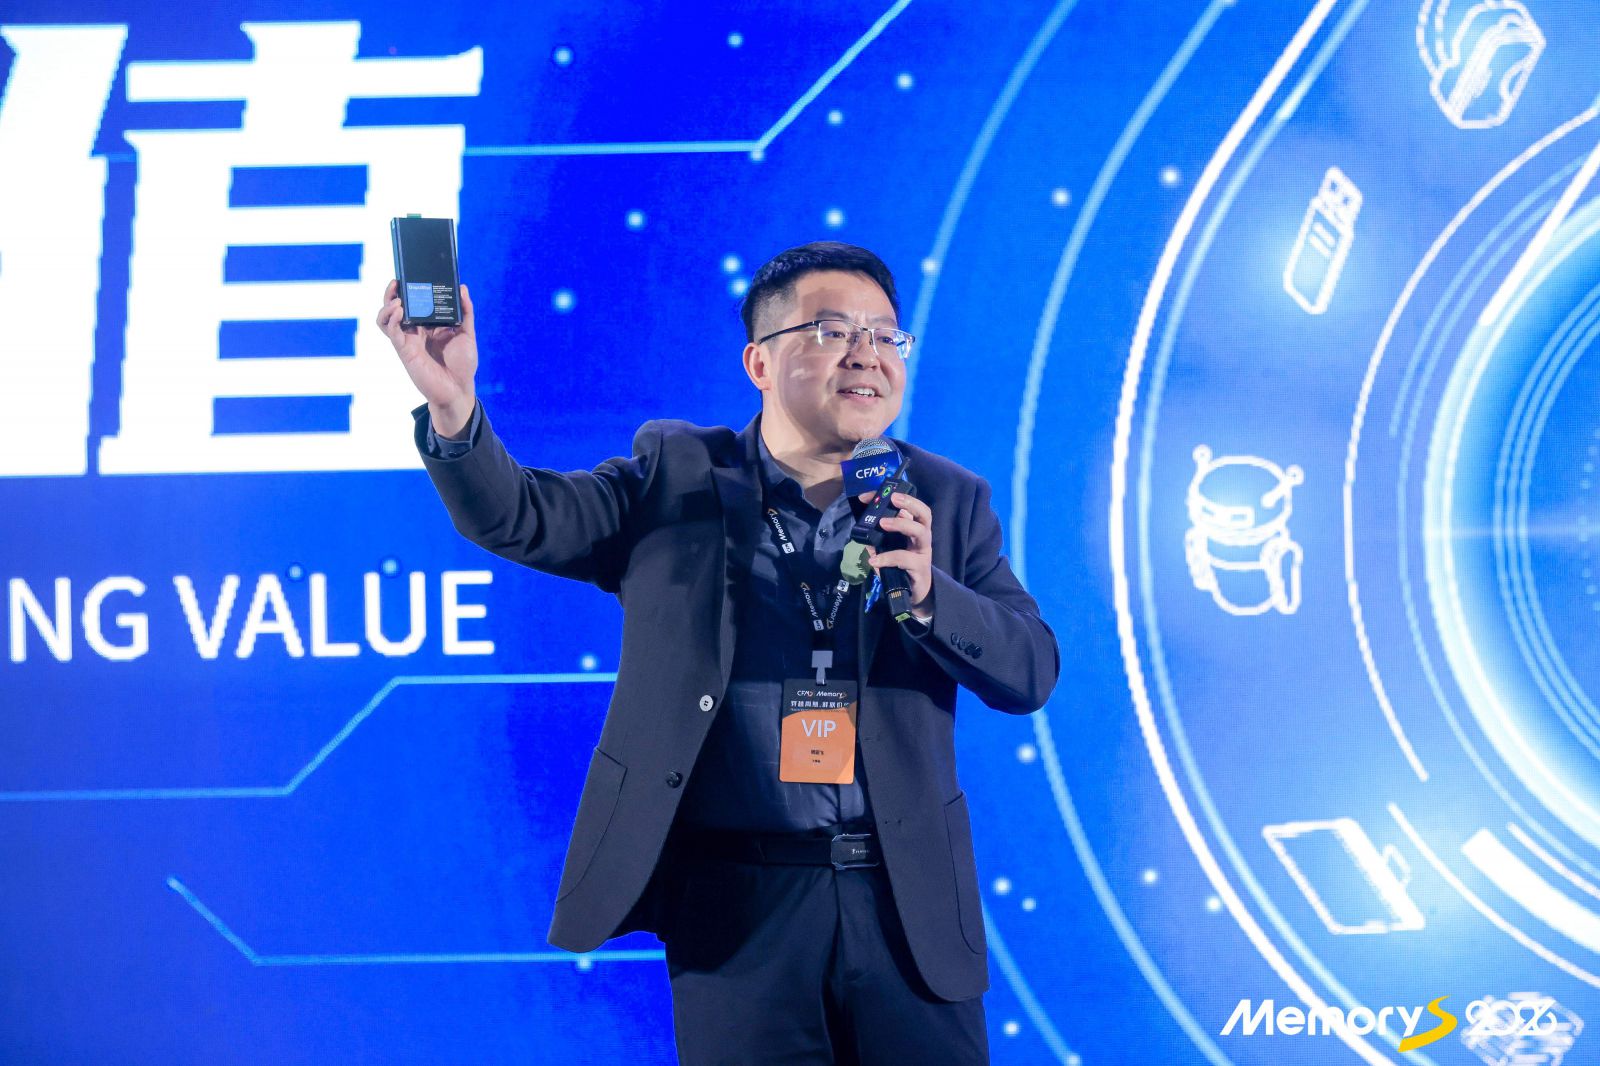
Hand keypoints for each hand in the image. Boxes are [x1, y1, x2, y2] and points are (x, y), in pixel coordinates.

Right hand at [375, 280, 477, 437]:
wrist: (458, 390)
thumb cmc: (463, 364)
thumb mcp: (467, 334)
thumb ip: (466, 311)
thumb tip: (462, 287)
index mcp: (429, 324)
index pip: (415, 302)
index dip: (410, 288)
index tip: (411, 274)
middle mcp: (416, 330)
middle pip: (396, 306)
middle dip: (393, 292)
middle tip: (397, 280)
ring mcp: (408, 339)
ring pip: (386, 318)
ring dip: (387, 305)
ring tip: (397, 298)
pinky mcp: (404, 350)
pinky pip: (392, 332)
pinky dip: (391, 319)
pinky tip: (398, 310)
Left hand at [860, 491, 934, 615]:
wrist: (915, 593)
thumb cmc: (902, 568)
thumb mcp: (887, 550)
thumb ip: (877, 541)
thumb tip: (862, 533)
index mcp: (914, 528)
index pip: (908, 507)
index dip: (892, 498)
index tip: (868, 496)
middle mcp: (922, 536)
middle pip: (924, 513)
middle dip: (909, 503)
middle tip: (893, 498)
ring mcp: (923, 551)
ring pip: (920, 531)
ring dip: (901, 524)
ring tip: (882, 523)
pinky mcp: (920, 568)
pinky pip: (905, 558)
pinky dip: (888, 558)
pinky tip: (875, 561)